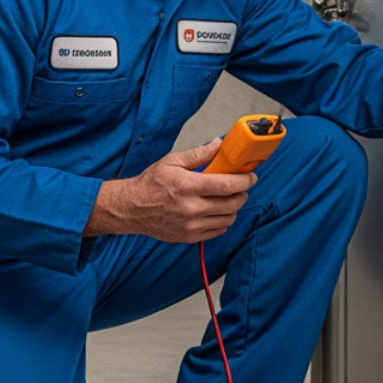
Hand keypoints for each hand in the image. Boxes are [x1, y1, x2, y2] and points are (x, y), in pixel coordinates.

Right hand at [85, 139, 256, 241]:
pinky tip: (217, 211)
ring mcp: (191, 226)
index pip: (226, 185)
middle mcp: (191, 208)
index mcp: (187, 186)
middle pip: (232, 204)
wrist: (131, 209)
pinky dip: (223, 221)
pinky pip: (218, 231)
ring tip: (228, 198)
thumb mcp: (172, 161)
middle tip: (242, 186)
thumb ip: (199, 154)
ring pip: (228, 219)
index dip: (244, 181)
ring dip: (233, 208)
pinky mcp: (189, 237)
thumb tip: (220, 145)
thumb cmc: (151, 183)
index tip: (251, 176)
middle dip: (242, 193)